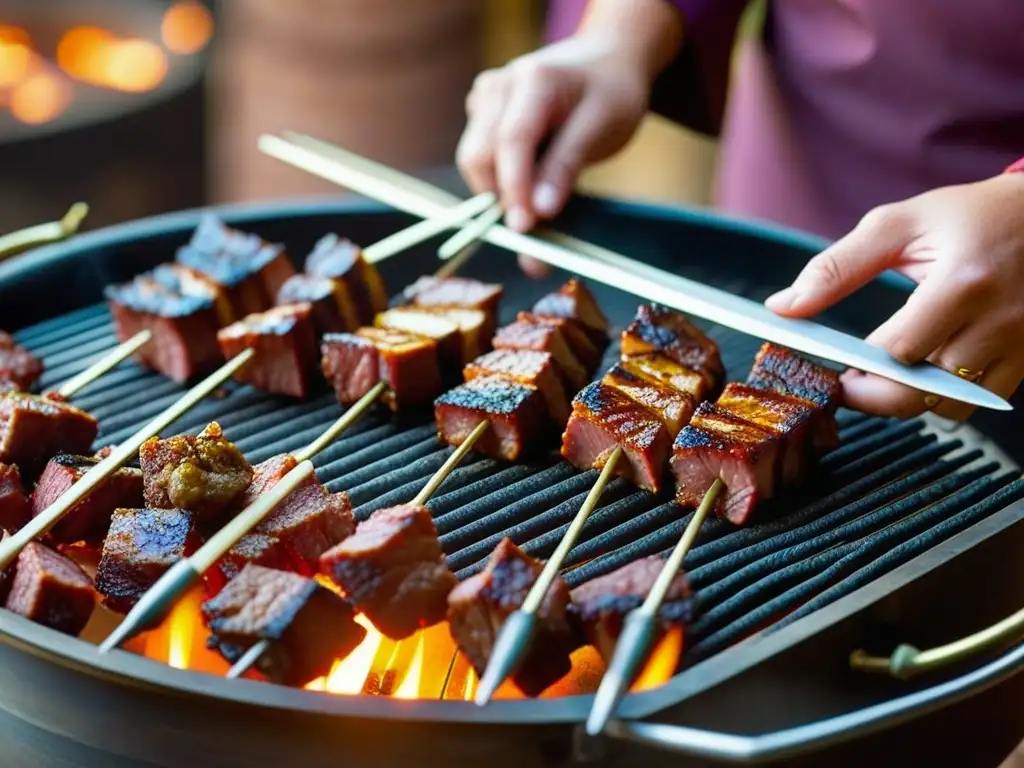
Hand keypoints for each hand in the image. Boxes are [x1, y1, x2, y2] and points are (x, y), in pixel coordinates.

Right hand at [456, 0, 682, 276]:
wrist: (606, 61)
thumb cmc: (610, 92)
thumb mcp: (602, 127)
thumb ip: (566, 166)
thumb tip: (539, 211)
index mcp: (533, 80)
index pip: (511, 141)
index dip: (513, 189)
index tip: (522, 230)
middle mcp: (498, 86)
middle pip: (481, 155)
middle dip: (501, 202)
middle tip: (533, 246)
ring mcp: (485, 98)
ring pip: (475, 162)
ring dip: (499, 197)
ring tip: (536, 220)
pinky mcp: (482, 114)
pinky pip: (481, 158)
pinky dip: (501, 184)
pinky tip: (531, 191)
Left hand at [765, 172, 1023, 420]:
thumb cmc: (969, 216)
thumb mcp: (897, 225)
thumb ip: (835, 269)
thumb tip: (782, 308)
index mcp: (963, 283)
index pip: (898, 351)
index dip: (857, 368)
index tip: (832, 366)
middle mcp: (998, 321)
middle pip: (922, 394)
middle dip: (873, 397)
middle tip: (848, 382)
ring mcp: (1020, 345)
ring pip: (949, 408)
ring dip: (910, 400)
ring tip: (889, 372)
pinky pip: (977, 404)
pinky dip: (944, 398)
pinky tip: (927, 370)